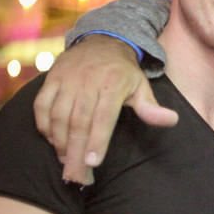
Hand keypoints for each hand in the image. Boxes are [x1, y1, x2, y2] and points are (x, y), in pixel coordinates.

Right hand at [33, 35, 177, 183]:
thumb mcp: (142, 86)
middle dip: (75, 149)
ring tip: (65, 160)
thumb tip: (171, 120)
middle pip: (78, 121)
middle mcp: (87, 81)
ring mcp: (67, 79)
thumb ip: (151, 107)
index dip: (97, 141)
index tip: (92, 163)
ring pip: (57, 115)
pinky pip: (41, 105)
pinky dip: (43, 125)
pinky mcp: (51, 79)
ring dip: (59, 141)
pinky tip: (51, 140)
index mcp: (112, 84)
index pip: (103, 118)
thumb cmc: (124, 72)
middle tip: (75, 173)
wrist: (101, 41)